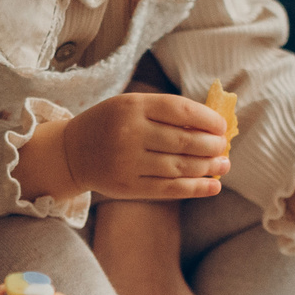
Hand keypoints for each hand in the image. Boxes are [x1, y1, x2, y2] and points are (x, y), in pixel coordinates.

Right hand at [21, 93, 229, 202]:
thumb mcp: (131, 106)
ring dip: (208, 167)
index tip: (221, 126)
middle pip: (184, 141)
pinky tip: (213, 186)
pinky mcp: (128, 186)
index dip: (207, 119)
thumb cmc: (111, 125)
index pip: (181, 110)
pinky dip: (196, 188)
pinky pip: (169, 189)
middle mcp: (129, 133)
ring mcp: (128, 162)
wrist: (71, 153)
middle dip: (212, 146)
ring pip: (180, 167)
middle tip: (223, 147)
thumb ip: (166, 112)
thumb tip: (212, 126)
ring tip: (223, 165)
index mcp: (132, 106)